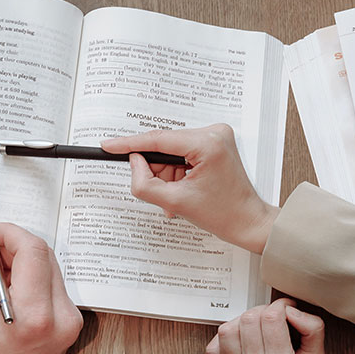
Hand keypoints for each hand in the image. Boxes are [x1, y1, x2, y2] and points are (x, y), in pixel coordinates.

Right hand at [0, 223, 82, 353]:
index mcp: (34, 315)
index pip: (31, 250)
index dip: (7, 232)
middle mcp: (62, 316)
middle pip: (42, 254)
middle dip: (10, 249)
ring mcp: (70, 321)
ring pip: (47, 267)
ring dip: (18, 265)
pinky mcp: (70, 322)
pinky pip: (50, 284)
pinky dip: (27, 281)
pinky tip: (6, 299)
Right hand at [100, 124, 277, 252]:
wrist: (246, 220)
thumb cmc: (221, 213)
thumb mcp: (174, 202)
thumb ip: (144, 182)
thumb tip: (133, 163)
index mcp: (207, 144)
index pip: (158, 140)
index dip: (129, 144)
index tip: (108, 145)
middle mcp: (213, 133)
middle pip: (164, 146)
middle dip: (157, 171)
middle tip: (162, 194)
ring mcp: (215, 135)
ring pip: (170, 151)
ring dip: (167, 174)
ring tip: (176, 197)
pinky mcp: (214, 142)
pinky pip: (181, 152)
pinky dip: (175, 171)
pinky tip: (183, 188)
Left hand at [205, 297, 324, 353]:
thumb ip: (312, 330)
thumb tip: (291, 310)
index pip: (271, 319)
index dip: (279, 306)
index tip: (285, 308)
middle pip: (248, 320)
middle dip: (262, 311)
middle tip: (271, 316)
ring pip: (227, 329)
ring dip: (241, 321)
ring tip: (254, 326)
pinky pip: (212, 347)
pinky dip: (224, 338)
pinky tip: (239, 339)